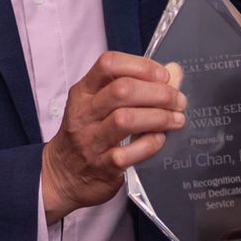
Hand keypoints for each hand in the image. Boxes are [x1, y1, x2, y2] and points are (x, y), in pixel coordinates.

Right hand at [41, 53, 184, 221]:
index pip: (109, 64)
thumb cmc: (88, 133)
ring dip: (158, 117)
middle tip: (178, 100)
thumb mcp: (100, 104)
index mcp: (83, 92)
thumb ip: (135, 85)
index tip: (164, 75)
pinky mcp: (102, 166)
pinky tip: (160, 139)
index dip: (141, 66)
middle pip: (122, 90)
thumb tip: (175, 72)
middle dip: (158, 93)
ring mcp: (90, 141)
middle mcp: (83, 113)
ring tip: (176, 119)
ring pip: (125, 119)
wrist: (62, 176)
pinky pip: (129, 153)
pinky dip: (150, 144)